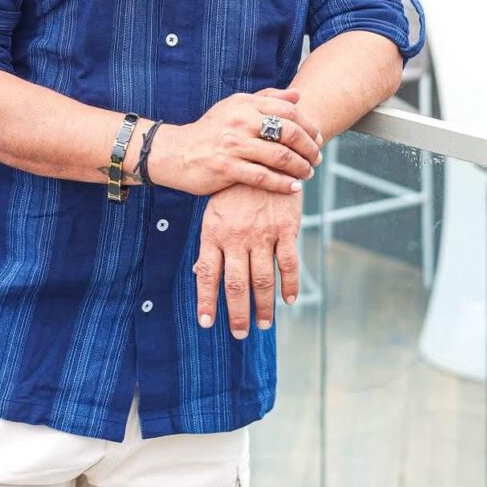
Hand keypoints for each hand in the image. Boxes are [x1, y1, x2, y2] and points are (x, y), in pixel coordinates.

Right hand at [149, 87, 322, 196]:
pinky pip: (263, 177)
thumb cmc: (211, 131)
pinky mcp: (227, 168)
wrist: (176, 153)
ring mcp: (233, 145)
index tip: (318, 137)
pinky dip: (283, 183)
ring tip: (308, 173)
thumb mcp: (235, 107)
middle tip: (317, 158)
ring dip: (300, 167)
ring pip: (279, 156)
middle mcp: (240, 121)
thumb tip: (298, 95)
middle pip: (288, 132)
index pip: (288, 110)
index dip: (308, 125)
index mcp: (244, 103)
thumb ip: (266, 99)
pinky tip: (294, 187)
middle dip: (309, 147)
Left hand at [193, 180, 302, 337]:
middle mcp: (236, 236)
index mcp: (214, 231)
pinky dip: (290, 285)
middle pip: (236, 284)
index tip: (207, 323)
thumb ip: (210, 242)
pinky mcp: (286, 228)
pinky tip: (289, 299)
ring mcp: (262, 233)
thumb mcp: (214, 209)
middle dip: (237, 313)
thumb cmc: (234, 186)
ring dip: (264, 306)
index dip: (207, 301)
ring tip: (263, 323)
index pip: (207, 274)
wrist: (264, 153)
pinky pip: (288, 263)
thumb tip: (197, 273)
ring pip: (263, 279)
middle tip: (240, 334)